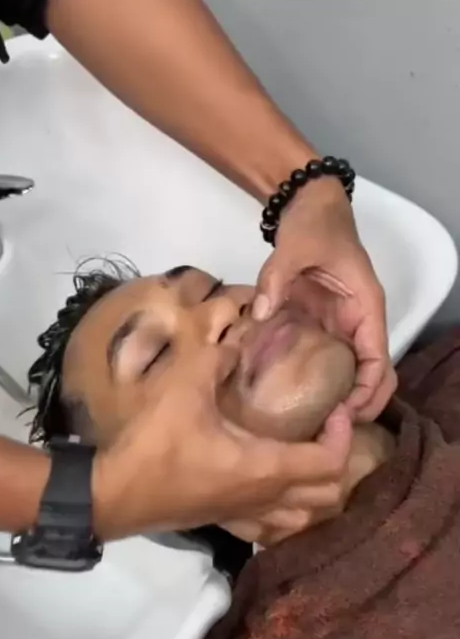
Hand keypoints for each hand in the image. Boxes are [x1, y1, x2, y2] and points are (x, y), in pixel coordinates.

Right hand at [93, 346, 352, 540]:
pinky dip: (287, 514)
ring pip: (304, 521)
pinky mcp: (225, 524)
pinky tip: (276, 493)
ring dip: (318, 495)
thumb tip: (237, 336)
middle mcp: (264, 500)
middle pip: (328, 497)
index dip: (343, 436)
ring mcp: (245, 517)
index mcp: (265, 468)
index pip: (329, 463)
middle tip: (328, 431)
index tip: (336, 408)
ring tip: (312, 461)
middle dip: (340, 464)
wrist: (111, 493)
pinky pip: (272, 529)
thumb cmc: (154, 442)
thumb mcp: (185, 385)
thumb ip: (217, 355)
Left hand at [253, 178, 397, 421]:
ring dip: (342, 400)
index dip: (367, 390)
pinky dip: (320, 383)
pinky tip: (295, 402)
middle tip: (330, 432)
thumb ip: (276, 278)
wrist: (308, 206)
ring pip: (353, 373)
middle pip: (374, 374)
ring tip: (314, 427)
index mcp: (365, 306)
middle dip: (361, 405)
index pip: (378, 358)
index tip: (344, 413)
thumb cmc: (312, 224)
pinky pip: (327, 360)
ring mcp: (340, 325)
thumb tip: (260, 314)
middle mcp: (358, 321)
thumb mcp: (294, 246)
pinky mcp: (321, 324)